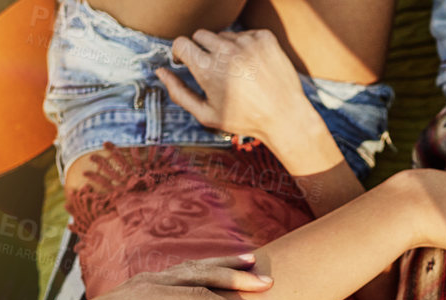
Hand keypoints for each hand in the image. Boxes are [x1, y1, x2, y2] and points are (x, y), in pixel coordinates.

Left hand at [31, 256, 272, 299]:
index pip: (190, 297)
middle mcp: (144, 284)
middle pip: (197, 275)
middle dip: (234, 279)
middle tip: (267, 284)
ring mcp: (146, 282)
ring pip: (193, 268)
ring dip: (226, 268)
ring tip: (257, 267)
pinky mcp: (147, 287)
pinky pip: (185, 272)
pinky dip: (210, 268)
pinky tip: (227, 269)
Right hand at [155, 29, 340, 174]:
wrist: (285, 116)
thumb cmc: (244, 119)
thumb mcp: (206, 114)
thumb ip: (178, 93)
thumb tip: (160, 72)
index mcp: (207, 69)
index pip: (181, 43)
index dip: (181, 52)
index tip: (186, 61)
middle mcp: (226, 51)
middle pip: (200, 35)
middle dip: (201, 49)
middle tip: (213, 69)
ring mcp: (247, 42)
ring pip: (223, 35)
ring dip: (224, 49)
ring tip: (237, 73)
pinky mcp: (264, 38)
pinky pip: (245, 34)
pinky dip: (246, 47)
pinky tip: (253, 67)